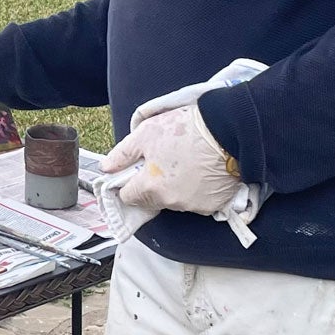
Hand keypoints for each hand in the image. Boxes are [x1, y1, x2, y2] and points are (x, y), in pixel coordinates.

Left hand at [102, 102, 240, 215]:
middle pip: (152, 199)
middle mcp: (171, 201)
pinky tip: (201, 172)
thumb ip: (122, 154)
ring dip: (175, 188)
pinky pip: (198, 201)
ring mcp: (194, 205)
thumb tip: (107, 168)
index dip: (128, 184)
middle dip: (153, 184)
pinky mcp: (214, 205)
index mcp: (151, 187)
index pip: (128, 197)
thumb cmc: (185, 129)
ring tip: (185, 164)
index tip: (134, 173)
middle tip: (163, 161)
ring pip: (175, 200)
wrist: (228, 131)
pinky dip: (197, 190)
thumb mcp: (145, 134)